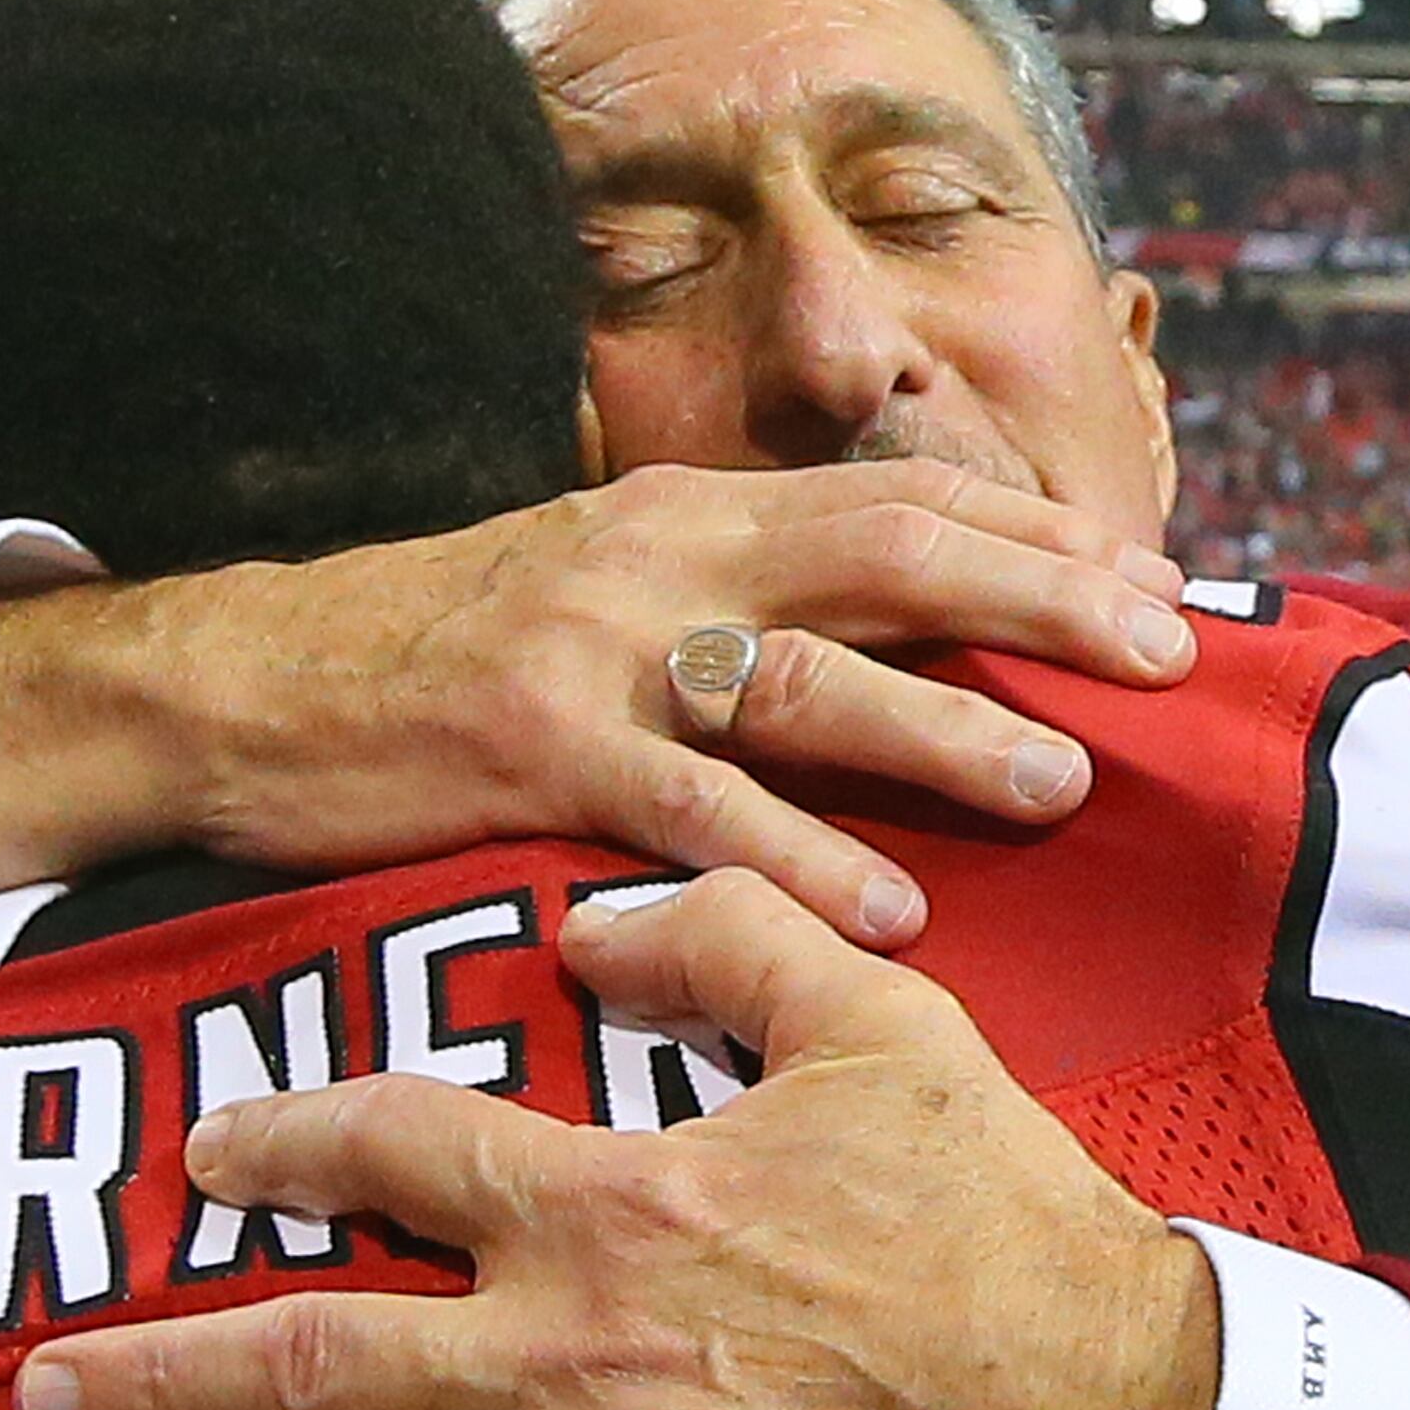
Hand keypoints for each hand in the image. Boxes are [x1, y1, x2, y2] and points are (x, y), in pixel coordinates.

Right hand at [0, 463, 1196, 947]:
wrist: (241, 682)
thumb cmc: (430, 655)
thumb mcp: (594, 585)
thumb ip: (730, 604)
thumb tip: (880, 645)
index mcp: (689, 511)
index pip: (899, 496)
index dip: (1036, 538)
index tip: (1152, 587)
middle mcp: (663, 559)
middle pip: (895, 554)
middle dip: (1044, 599)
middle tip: (1168, 654)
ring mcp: (600, 654)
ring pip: (810, 679)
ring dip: (945, 730)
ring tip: (1061, 781)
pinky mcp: (537, 756)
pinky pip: (695, 813)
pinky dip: (800, 863)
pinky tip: (889, 912)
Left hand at [15, 872, 1221, 1409]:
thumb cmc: (1005, 1225)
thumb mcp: (885, 1027)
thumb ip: (724, 945)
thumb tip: (582, 924)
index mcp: (613, 1197)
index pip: (392, 1147)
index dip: (276, 1142)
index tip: (200, 1159)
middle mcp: (567, 1348)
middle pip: (311, 1354)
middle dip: (156, 1373)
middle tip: (40, 1391)